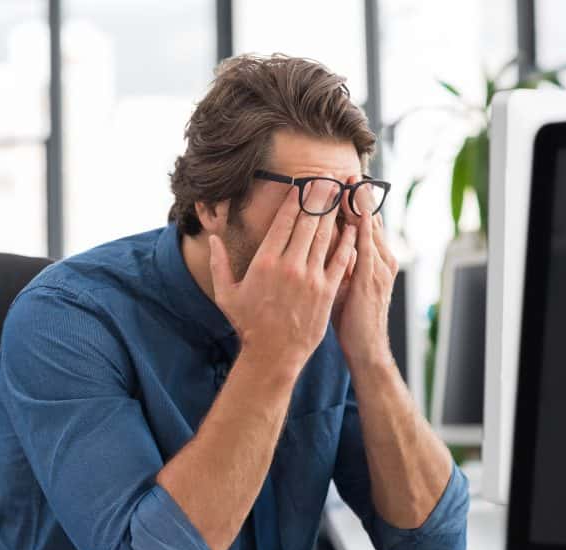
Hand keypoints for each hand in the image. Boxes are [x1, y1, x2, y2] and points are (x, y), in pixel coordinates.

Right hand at [209, 182, 356, 376]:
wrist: (273, 354)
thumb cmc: (248, 324)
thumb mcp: (226, 293)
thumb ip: (219, 263)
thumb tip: (212, 239)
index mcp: (265, 261)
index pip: (284, 221)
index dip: (296, 199)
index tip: (303, 183)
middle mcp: (289, 265)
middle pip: (308, 221)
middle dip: (319, 197)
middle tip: (327, 178)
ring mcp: (311, 277)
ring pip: (326, 236)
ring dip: (334, 212)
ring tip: (341, 194)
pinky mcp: (326, 291)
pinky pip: (340, 259)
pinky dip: (348, 241)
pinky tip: (353, 227)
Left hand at [333, 175, 399, 369]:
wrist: (366, 348)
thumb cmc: (353, 319)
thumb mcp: (347, 285)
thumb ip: (341, 263)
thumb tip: (325, 245)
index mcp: (375, 260)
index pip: (364, 223)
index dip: (354, 202)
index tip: (342, 181)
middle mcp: (381, 259)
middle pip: (369, 219)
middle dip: (357, 195)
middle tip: (345, 171)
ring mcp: (378, 268)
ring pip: (368, 228)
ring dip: (359, 204)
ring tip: (349, 181)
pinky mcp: (371, 279)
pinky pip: (364, 247)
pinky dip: (359, 228)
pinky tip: (352, 212)